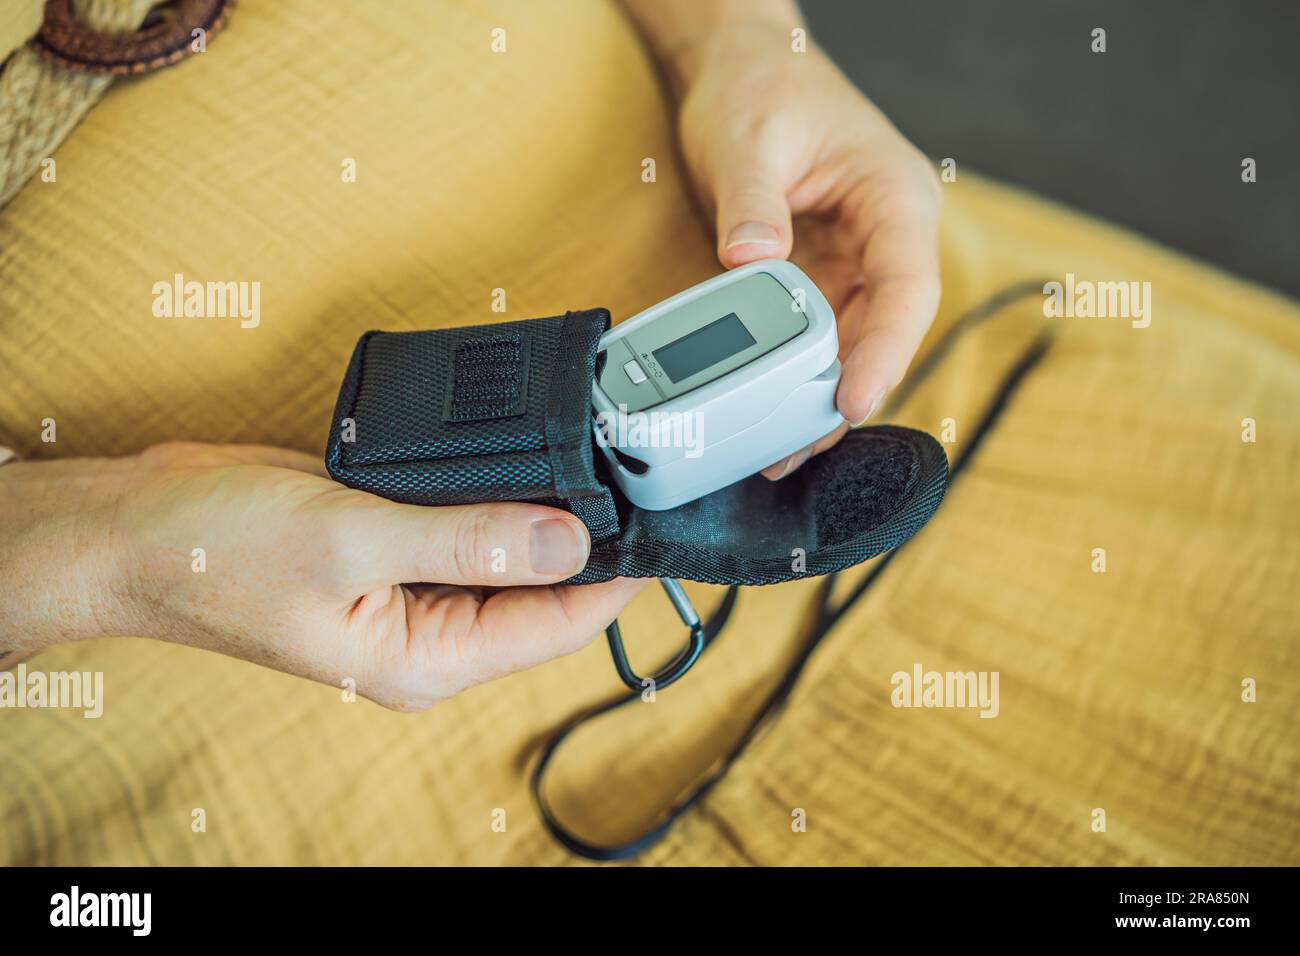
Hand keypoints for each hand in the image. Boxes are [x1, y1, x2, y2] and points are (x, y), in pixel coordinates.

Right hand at [0, 443, 645, 708]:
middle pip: (545, 592)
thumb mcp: (349, 540)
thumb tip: (568, 538)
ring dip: (547, 510)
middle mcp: (432, 633)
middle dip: (592, 537)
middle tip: (640, 469)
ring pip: (511, 554)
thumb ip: (465, 539)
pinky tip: (526, 454)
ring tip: (600, 455)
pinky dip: (500, 492)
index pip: (558, 624)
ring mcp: (416, 589)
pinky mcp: (399, 546)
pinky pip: (472, 525)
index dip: (621, 575)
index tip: (666, 519)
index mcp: (428, 657)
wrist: (142, 528)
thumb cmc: (219, 551)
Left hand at [672, 19, 942, 476]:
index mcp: (895, 197)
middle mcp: (886, 237)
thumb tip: (752, 258)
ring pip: (852, 344)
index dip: (886, 352)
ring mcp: (855, 260)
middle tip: (799, 449)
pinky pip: (819, 335)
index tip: (851, 400)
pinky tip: (773, 411)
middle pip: (883, 332)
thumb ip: (751, 200)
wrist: (742, 67)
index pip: (908, 288)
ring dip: (818, 396)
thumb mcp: (749, 138)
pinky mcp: (821, 275)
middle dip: (845, 394)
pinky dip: (797, 373)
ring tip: (780, 449)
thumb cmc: (761, 87)